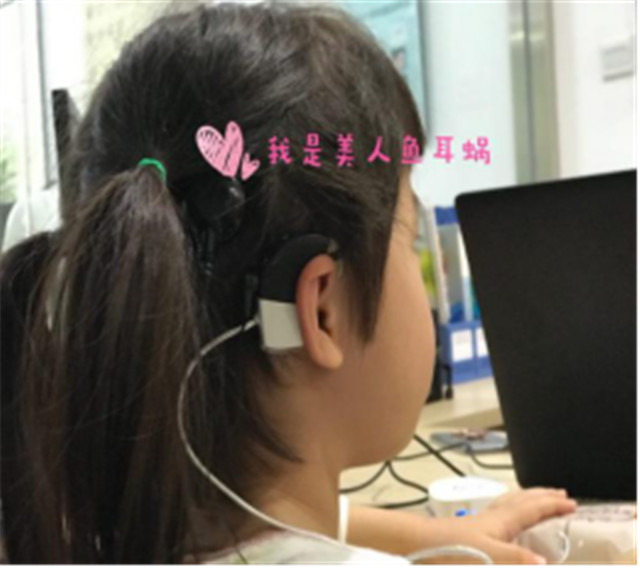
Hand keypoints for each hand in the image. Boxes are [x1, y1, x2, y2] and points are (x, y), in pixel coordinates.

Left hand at [448, 488, 577, 563]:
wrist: (416, 541)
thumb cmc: (449, 548)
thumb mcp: (488, 557)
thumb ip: (516, 558)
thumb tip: (545, 562)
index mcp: (501, 521)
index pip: (533, 508)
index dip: (553, 505)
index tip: (572, 502)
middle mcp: (492, 516)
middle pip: (521, 500)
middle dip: (542, 495)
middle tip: (559, 493)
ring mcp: (480, 520)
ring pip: (509, 503)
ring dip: (527, 499)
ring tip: (537, 499)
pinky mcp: (470, 527)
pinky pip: (498, 511)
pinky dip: (510, 508)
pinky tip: (504, 518)